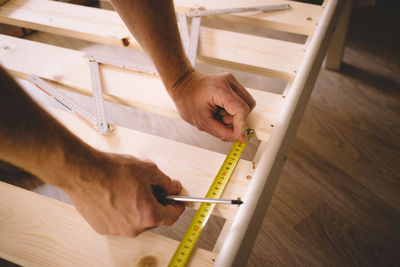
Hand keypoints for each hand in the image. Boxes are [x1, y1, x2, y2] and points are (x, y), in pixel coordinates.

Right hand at [64, 152, 183, 236]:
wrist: (83, 171)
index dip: (177, 207)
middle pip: (153, 219)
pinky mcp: (103, 228)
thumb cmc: (112, 170)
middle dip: (155, 205)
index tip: (177, 202)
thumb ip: (165, 181)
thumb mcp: (148, 170)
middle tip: (151, 189)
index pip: (172, 217)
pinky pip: (119, 221)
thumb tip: (173, 187)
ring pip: (135, 221)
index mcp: (148, 215)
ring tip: (129, 190)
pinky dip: (122, 211)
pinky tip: (116, 195)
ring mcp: (117, 230)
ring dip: (138, 208)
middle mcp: (133, 227)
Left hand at [170, 71, 255, 141]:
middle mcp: (229, 81)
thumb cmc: (188, 101)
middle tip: (221, 121)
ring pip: (247, 104)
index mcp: (220, 89)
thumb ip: (222, 132)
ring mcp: (232, 81)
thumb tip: (238, 138)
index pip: (241, 109)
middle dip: (238, 120)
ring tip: (220, 114)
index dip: (242, 126)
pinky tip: (222, 109)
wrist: (183, 85)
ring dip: (237, 115)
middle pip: (248, 106)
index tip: (240, 139)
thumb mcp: (202, 122)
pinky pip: (242, 100)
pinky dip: (235, 109)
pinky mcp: (233, 84)